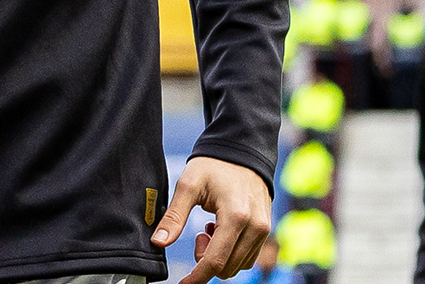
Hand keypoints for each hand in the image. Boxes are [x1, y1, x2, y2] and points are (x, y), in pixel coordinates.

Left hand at [151, 156, 271, 283]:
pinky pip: (247, 257)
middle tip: (199, 232)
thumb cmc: (214, 166)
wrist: (242, 153)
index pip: (215, 261)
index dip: (196, 277)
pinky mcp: (266, 231)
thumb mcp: (188, 185)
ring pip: (238, 265)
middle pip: (227, 267)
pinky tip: (222, 229)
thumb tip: (159, 242)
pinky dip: (231, 251)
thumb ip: (174, 216)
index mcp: (236, 216)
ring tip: (210, 227)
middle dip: (206, 259)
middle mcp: (255, 227)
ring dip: (219, 255)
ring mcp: (264, 230)